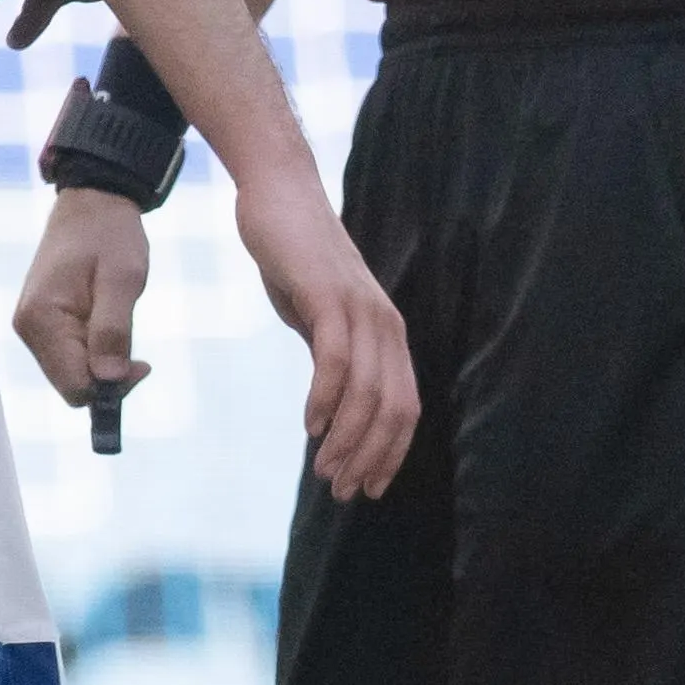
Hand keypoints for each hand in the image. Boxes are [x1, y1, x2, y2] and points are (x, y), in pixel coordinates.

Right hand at [14, 184, 152, 406]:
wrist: (93, 202)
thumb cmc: (110, 234)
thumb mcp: (123, 279)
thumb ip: (113, 329)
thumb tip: (109, 379)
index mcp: (41, 318)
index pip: (74, 386)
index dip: (110, 385)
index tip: (141, 362)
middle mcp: (28, 328)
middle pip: (71, 384)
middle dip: (107, 374)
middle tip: (138, 350)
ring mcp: (33, 326)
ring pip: (72, 373)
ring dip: (102, 360)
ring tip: (119, 321)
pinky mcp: (42, 323)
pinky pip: (70, 356)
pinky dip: (94, 350)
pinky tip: (107, 322)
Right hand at [230, 162, 416, 500]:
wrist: (279, 194)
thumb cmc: (296, 259)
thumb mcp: (318, 318)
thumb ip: (332, 358)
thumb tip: (332, 407)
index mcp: (388, 333)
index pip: (405, 407)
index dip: (390, 454)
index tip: (368, 489)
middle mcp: (385, 323)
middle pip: (393, 408)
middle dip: (370, 458)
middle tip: (342, 490)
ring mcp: (360, 308)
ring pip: (368, 392)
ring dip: (347, 440)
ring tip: (325, 470)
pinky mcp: (328, 295)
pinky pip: (335, 360)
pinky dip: (326, 400)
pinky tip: (311, 426)